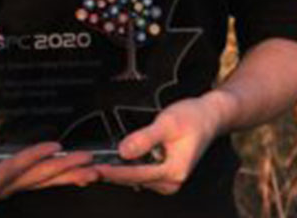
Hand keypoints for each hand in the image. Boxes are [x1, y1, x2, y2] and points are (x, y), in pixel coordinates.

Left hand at [95, 95, 224, 195]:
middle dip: (111, 173)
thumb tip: (124, 151)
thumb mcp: (167, 123)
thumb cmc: (192, 117)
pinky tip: (111, 161)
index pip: (136, 174)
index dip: (114, 171)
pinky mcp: (164, 173)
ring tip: (94, 164)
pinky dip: (126, 167)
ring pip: (136, 177)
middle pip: (134, 179)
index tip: (96, 168)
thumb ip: (144, 138)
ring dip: (116, 171)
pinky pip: (140, 172)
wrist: (209, 116)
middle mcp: (171, 181)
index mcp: (173, 172)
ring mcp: (168, 179)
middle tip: (87, 169)